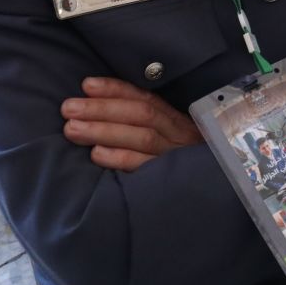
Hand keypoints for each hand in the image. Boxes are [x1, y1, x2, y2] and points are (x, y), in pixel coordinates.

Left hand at [63, 77, 202, 171]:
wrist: (217, 199)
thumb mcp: (169, 137)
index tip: (87, 85)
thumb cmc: (180, 162)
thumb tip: (99, 106)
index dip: (115, 90)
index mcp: (176, 119)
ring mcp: (176, 156)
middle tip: (68, 108)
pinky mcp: (171, 180)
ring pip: (141, 137)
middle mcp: (178, 134)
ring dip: (104, 130)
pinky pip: (145, 166)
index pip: (145, 98)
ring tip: (72, 129)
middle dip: (102, 109)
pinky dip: (120, 158)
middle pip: (141, 114)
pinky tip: (96, 154)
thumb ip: (143, 124)